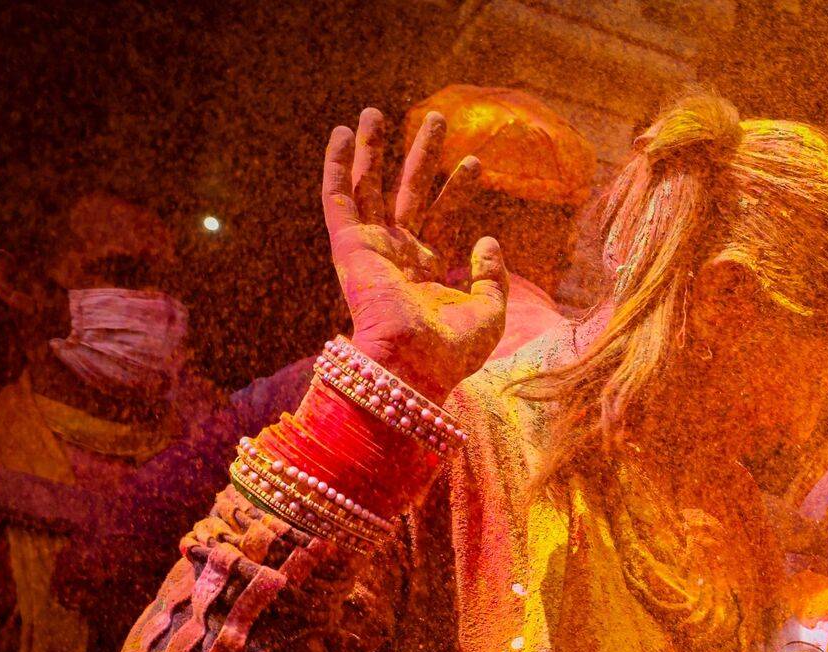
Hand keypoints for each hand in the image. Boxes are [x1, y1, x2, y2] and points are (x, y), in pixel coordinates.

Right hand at [322, 108, 507, 400]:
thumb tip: (488, 239)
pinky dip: (335, 165)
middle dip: (421, 154)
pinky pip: (337, 198)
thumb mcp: (489, 310)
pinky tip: (339, 133)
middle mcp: (396, 255)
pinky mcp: (348, 245)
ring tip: (375, 110)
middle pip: (408, 192)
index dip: (457, 188)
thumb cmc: (452, 350)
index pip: (442, 216)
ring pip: (369, 186)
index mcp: (426, 270)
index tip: (474, 163)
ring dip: (372, 149)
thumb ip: (491, 274)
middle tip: (436, 118)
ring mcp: (371, 248)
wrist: (413, 365)